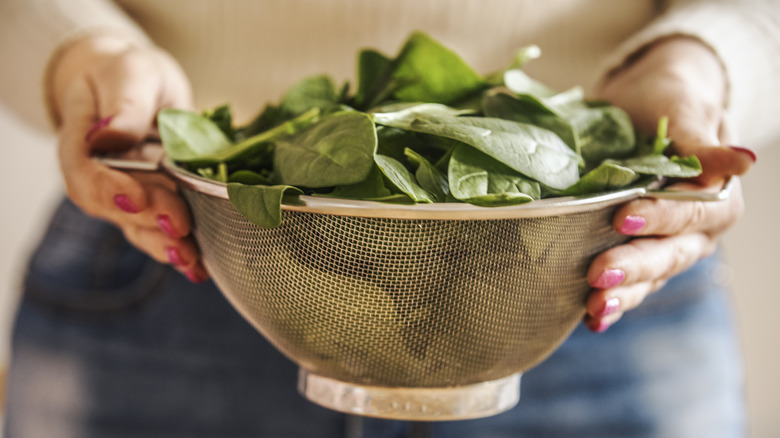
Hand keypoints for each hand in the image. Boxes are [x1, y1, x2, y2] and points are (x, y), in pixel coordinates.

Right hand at [50, 34, 207, 282]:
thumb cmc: (128, 76)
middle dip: (148, 221)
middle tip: (180, 226)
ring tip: (191, 260)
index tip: (135, 198)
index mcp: (81, 143)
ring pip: (139, 228)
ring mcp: (126, 196)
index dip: (108, 190)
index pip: (84, 172)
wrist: (137, 88)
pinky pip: (163, 232)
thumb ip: (124, 105)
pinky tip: (200, 267)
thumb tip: (111, 135)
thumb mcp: (129, 75)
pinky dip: (182, 249)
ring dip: (166, 246)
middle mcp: (99, 178)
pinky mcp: (154, 206)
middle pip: (115, 208)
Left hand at [584, 37, 754, 331]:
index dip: (659, 216)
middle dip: (634, 266)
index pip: (689, 210)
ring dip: (623, 295)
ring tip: (594, 306)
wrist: (646, 105)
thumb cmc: (668, 101)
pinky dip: (614, 304)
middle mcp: (697, 231)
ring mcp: (669, 248)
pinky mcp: (642, 257)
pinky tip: (593, 320)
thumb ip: (703, 142)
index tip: (621, 217)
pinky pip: (634, 286)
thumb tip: (745, 161)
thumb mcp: (685, 110)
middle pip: (669, 253)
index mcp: (716, 196)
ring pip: (651, 278)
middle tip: (597, 274)